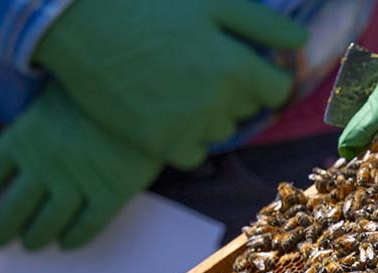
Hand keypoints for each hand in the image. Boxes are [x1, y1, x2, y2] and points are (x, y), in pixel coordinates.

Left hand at [0, 84, 163, 250]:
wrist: (141, 92)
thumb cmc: (92, 90)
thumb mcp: (48, 99)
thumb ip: (32, 129)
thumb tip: (18, 150)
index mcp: (21, 140)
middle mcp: (43, 167)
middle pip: (13, 210)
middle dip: (1, 229)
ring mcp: (76, 184)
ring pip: (47, 224)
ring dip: (36, 238)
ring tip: (31, 244)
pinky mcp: (109, 195)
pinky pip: (87, 227)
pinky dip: (74, 238)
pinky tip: (67, 244)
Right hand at [34, 0, 306, 168]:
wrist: (77, 21)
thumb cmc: (147, 3)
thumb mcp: (213, 0)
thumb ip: (263, 25)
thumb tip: (300, 44)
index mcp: (235, 66)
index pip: (278, 89)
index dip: (266, 74)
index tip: (247, 63)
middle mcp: (217, 102)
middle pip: (248, 109)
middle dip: (235, 89)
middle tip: (199, 63)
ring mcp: (187, 126)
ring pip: (222, 131)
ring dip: (211, 113)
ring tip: (178, 82)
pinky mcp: (158, 143)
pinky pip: (193, 153)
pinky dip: (186, 136)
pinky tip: (165, 106)